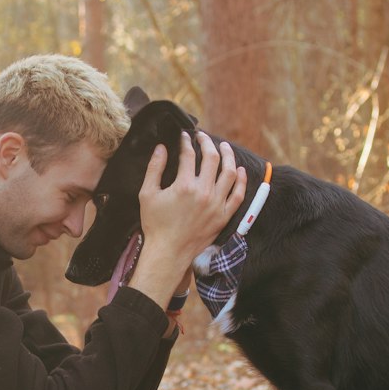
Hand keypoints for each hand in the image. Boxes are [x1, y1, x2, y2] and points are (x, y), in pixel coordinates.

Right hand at [128, 132, 246, 310]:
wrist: (169, 252)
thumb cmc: (155, 224)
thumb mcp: (147, 194)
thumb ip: (154, 168)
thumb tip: (161, 148)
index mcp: (184, 186)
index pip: (189, 155)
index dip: (186, 142)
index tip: (184, 136)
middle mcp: (204, 193)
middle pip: (212, 158)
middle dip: (207, 143)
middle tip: (202, 137)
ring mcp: (217, 205)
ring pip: (230, 173)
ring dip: (228, 156)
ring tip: (224, 147)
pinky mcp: (223, 216)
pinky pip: (238, 195)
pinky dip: (241, 180)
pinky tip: (239, 170)